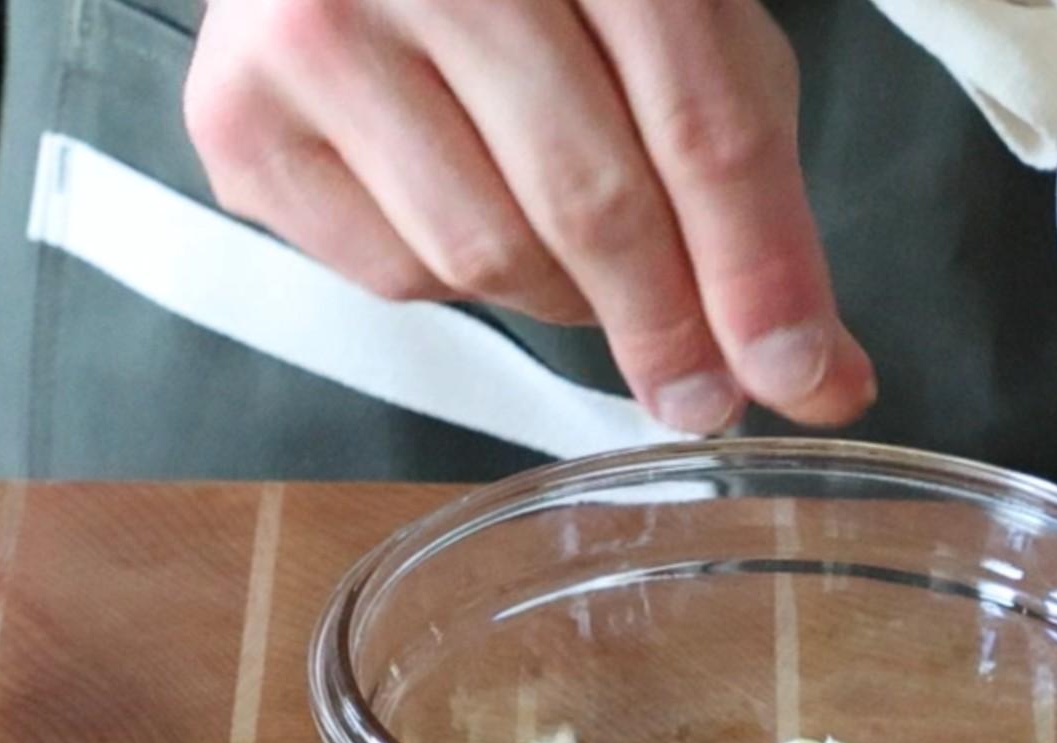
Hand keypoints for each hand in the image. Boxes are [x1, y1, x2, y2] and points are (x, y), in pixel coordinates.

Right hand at [184, 0, 876, 433]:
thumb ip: (750, 187)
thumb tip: (817, 374)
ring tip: (571, 244)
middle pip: (588, 200)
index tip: (796, 373)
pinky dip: (455, 275)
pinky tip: (460, 200)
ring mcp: (317, 29)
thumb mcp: (677, 32)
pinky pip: (394, 275)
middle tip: (700, 391)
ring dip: (560, 294)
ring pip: (486, 256)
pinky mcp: (238, 114)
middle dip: (665, 321)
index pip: (697, 122)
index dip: (754, 268)